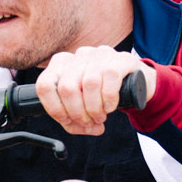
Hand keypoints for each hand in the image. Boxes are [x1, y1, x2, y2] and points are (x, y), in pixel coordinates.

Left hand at [35, 46, 152, 136]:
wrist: (136, 83)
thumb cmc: (104, 93)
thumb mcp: (84, 108)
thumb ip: (75, 122)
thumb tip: (83, 128)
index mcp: (62, 64)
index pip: (45, 85)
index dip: (54, 108)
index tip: (66, 120)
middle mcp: (79, 55)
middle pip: (66, 87)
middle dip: (77, 112)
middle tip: (88, 122)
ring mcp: (100, 54)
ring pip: (89, 83)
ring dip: (95, 108)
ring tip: (100, 117)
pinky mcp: (120, 58)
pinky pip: (110, 78)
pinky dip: (109, 98)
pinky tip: (110, 107)